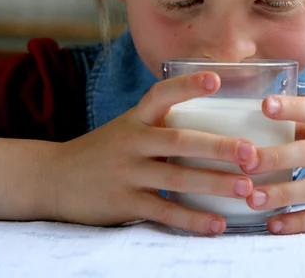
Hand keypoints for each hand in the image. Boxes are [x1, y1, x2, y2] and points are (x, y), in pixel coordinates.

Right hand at [51, 72, 257, 234]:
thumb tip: (214, 127)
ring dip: (214, 183)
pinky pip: (164, 211)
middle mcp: (132, 142)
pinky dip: (192, 219)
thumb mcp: (127, 129)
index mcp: (136, 119)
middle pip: (180, 140)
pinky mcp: (123, 203)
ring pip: (177, 177)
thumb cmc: (104, 151)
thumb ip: (161, 126)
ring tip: (245, 188)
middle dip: (219, 147)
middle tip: (251, 153)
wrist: (53, 178)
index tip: (217, 79)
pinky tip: (217, 224)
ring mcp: (126, 173)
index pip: (162, 95)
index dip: (188, 85)